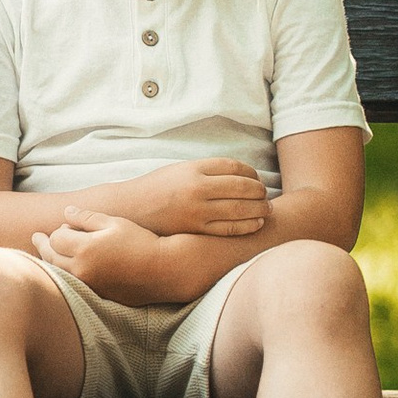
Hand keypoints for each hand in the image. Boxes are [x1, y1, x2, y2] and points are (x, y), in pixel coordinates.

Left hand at [39, 214, 163, 303]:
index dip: (59, 230)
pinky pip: (72, 284)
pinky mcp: (96, 295)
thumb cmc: (140, 241)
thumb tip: (66, 212)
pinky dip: (65, 274)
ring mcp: (88, 286)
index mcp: (85, 249)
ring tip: (46, 252)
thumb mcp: (114, 222)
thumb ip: (86, 217)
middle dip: (43, 245)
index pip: (56, 238)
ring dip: (51, 261)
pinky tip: (65, 267)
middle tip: (36, 237)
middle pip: (51, 257)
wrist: (162, 270)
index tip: (65, 226)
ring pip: (58, 273)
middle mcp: (82, 270)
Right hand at [131, 160, 269, 238]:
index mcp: (194, 168)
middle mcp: (197, 188)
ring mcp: (197, 211)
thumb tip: (240, 175)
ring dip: (258, 209)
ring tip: (267, 209)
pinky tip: (256, 224)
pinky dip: (247, 226)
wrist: (131, 210)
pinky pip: (228, 229)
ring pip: (239, 209)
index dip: (251, 173)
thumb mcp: (180, 170)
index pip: (234, 167)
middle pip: (241, 187)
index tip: (256, 177)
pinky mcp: (195, 230)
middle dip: (259, 191)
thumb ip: (207, 171)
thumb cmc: (157, 188)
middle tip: (266, 195)